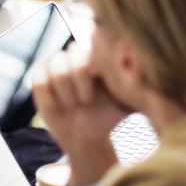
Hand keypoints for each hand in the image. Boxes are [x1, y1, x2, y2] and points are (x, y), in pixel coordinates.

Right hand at [32, 43, 128, 185]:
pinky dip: (47, 96)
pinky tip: (59, 110)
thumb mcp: (126, 104)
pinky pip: (37, 78)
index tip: (96, 92)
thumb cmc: (108, 117)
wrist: (87, 136)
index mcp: (98, 58)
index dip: (91, 69)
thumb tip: (147, 77)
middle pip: (71, 53)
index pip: (91, 48)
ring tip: (73, 107)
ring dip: (64, 91)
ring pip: (54, 65)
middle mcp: (76, 58)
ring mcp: (56, 67)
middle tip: (86, 102)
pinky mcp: (40, 79)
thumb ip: (137, 89)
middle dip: (78, 82)